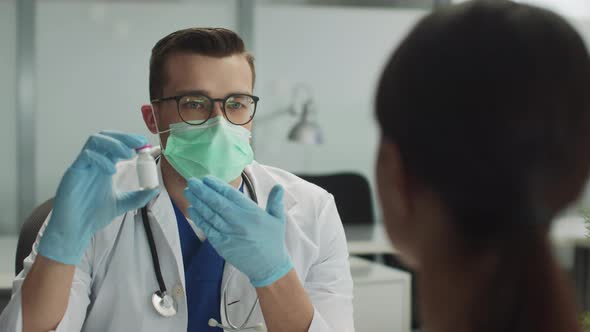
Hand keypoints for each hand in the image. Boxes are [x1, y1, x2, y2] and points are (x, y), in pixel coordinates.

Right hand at [37, 131, 158, 264]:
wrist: (75, 230)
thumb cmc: (93, 215)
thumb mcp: (122, 204)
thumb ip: (138, 196)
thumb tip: (156, 188)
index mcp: (104, 166)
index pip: (116, 144)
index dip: (130, 141)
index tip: (145, 144)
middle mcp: (93, 162)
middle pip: (105, 136)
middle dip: (124, 137)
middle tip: (139, 143)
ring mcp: (82, 166)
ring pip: (94, 141)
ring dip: (113, 144)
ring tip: (128, 154)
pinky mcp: (73, 173)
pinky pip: (85, 156)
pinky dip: (100, 159)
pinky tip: (111, 170)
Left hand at [184, 176, 292, 286]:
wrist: (268, 267)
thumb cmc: (273, 242)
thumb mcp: (278, 219)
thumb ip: (275, 201)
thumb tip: (278, 186)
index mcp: (251, 213)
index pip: (231, 194)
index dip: (217, 185)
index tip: (207, 178)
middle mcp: (238, 222)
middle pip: (216, 203)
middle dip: (202, 191)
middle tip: (192, 181)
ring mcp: (228, 233)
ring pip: (209, 215)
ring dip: (197, 202)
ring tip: (188, 191)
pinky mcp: (222, 244)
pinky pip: (207, 229)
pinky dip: (198, 219)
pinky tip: (192, 210)